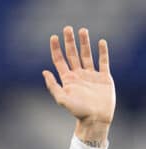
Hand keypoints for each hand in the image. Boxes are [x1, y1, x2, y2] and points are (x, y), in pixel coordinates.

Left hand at [42, 26, 115, 145]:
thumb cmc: (78, 112)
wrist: (96, 119)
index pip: (59, 60)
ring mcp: (91, 76)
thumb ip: (53, 86)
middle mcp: (78, 75)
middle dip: (69, 42)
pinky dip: (103, 52)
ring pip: (87, 55)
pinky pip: (103, 62)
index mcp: (68, 79)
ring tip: (83, 30)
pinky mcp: (104, 77)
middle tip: (67, 28)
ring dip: (84, 43)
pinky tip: (101, 42)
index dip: (55, 49)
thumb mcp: (62, 99)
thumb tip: (44, 71)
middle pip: (72, 54)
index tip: (53, 37)